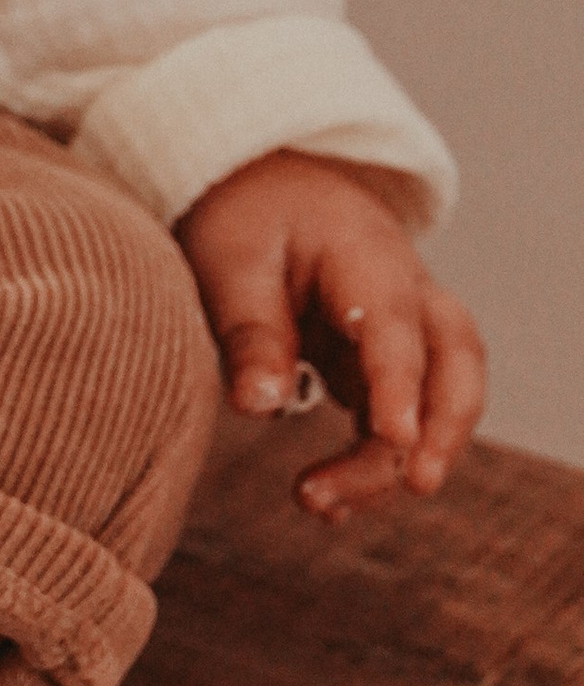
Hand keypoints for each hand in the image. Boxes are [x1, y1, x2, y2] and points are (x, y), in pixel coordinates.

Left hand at [178, 149, 486, 518]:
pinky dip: (370, 460)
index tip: (395, 439)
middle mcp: (404, 294)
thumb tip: (258, 406)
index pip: (397, 328)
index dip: (401, 387)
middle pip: (454, 364)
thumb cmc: (245, 214)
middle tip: (415, 484)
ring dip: (391, 460)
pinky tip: (325, 501)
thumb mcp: (231, 260)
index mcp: (368, 256)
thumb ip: (250, 331)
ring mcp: (400, 333)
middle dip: (444, 430)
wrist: (261, 182)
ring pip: (433, 402)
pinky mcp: (379, 364)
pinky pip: (393, 418)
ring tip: (319, 502)